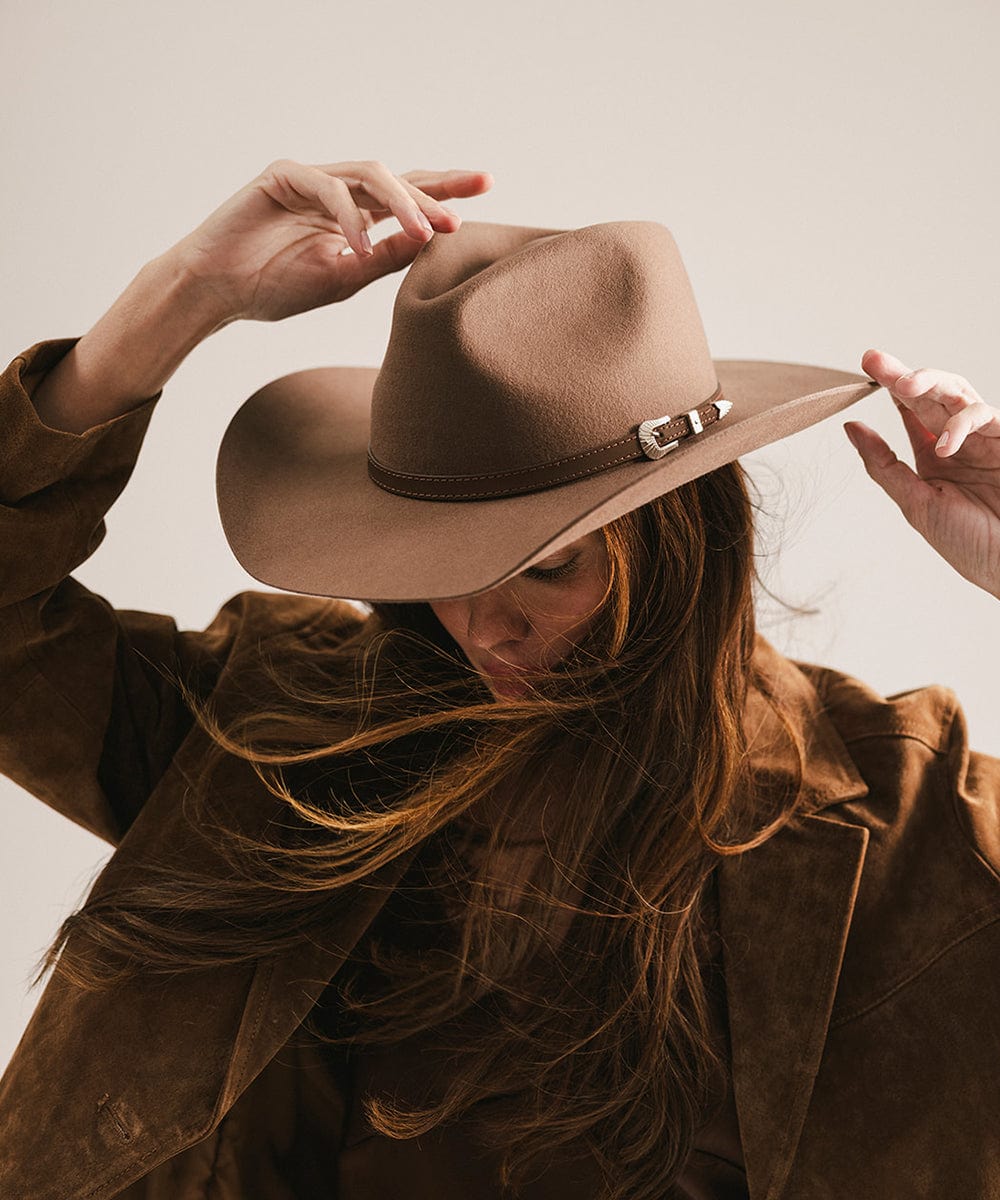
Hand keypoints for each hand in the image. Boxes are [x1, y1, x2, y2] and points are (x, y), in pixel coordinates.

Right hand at [169, 158, 493, 322]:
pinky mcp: (283, 175)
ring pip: (370, 175)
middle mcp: (339, 192)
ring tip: (425, 232)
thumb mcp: (344, 280)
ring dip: (401, 203)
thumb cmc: (274, 289)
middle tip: (465, 209)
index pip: (409, 197)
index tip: (487, 187)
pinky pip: (328, 189)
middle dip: (435, 191)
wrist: (217, 293)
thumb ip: (385, 259)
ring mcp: (312, 179)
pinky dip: (347, 217)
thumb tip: (433, 242)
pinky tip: (358, 246)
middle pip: (398, 178)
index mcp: (357, 216)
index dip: (446, 191)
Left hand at [844, 349, 999, 598]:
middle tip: (872, 360)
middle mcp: (958, 441)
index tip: (864, 367)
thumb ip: (883, 464)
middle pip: (928, 394)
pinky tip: (944, 443)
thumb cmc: (969, 544)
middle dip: (899, 374)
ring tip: (902, 385)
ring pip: (956, 393)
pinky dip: (961, 423)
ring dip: (928, 383)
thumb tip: (851, 428)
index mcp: (933, 456)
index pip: (908, 410)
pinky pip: (983, 414)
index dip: (888, 386)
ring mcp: (984, 439)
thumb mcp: (915, 502)